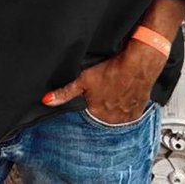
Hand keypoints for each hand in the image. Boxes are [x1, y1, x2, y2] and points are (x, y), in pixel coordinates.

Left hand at [41, 39, 166, 123]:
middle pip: (101, 116)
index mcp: (97, 114)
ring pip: (115, 115)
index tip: (93, 94)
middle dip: (100, 105)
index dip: (88, 103)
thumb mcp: (84, 80)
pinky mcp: (137, 112)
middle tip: (104, 90)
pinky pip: (128, 113)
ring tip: (113, 91)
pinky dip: (125, 106)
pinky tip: (123, 94)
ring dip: (113, 107)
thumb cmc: (112, 70)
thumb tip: (47, 100)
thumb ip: (65, 92)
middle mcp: (112, 120)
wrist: (137, 65)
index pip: (87, 114)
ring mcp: (125, 117)